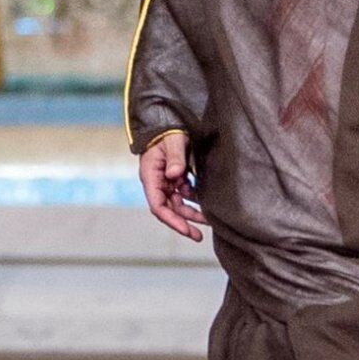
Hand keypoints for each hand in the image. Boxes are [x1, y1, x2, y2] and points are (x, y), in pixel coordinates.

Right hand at [138, 127, 208, 242]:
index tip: (186, 230)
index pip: (158, 206)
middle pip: (169, 209)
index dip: (172, 220)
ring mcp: (166, 181)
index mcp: (150, 177)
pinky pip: (184, 194)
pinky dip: (194, 200)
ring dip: (191, 213)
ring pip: (178, 204)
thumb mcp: (172, 142)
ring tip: (208, 221)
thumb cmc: (167, 132)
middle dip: (184, 223)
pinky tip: (206, 203)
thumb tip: (175, 175)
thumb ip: (175, 158)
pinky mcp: (175, 178)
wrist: (169, 123)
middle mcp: (157, 183)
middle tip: (199, 236)